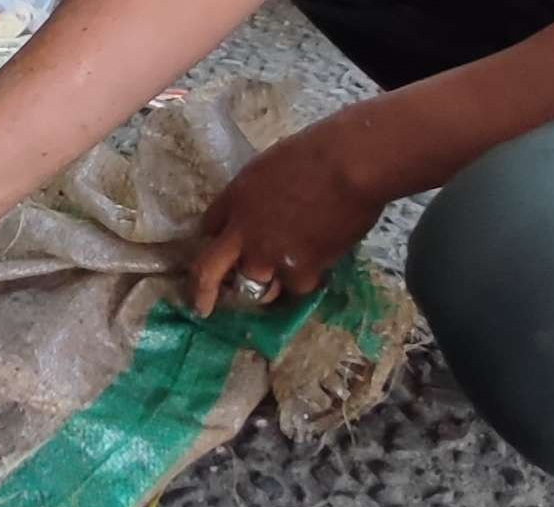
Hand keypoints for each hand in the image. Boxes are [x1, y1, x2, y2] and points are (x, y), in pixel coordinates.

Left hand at [189, 117, 387, 316]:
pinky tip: (321, 266)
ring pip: (252, 290)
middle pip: (208, 272)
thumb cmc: (318, 151)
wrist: (351, 165)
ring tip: (277, 287)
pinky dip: (306, 281)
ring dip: (262, 290)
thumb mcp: (269, 166)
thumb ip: (256, 194)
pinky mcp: (297, 274)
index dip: (213, 241)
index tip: (217, 250)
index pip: (209, 228)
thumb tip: (262, 209)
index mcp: (235, 200)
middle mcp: (242, 234)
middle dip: (202, 294)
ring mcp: (267, 257)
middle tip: (202, 308)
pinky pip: (294, 289)